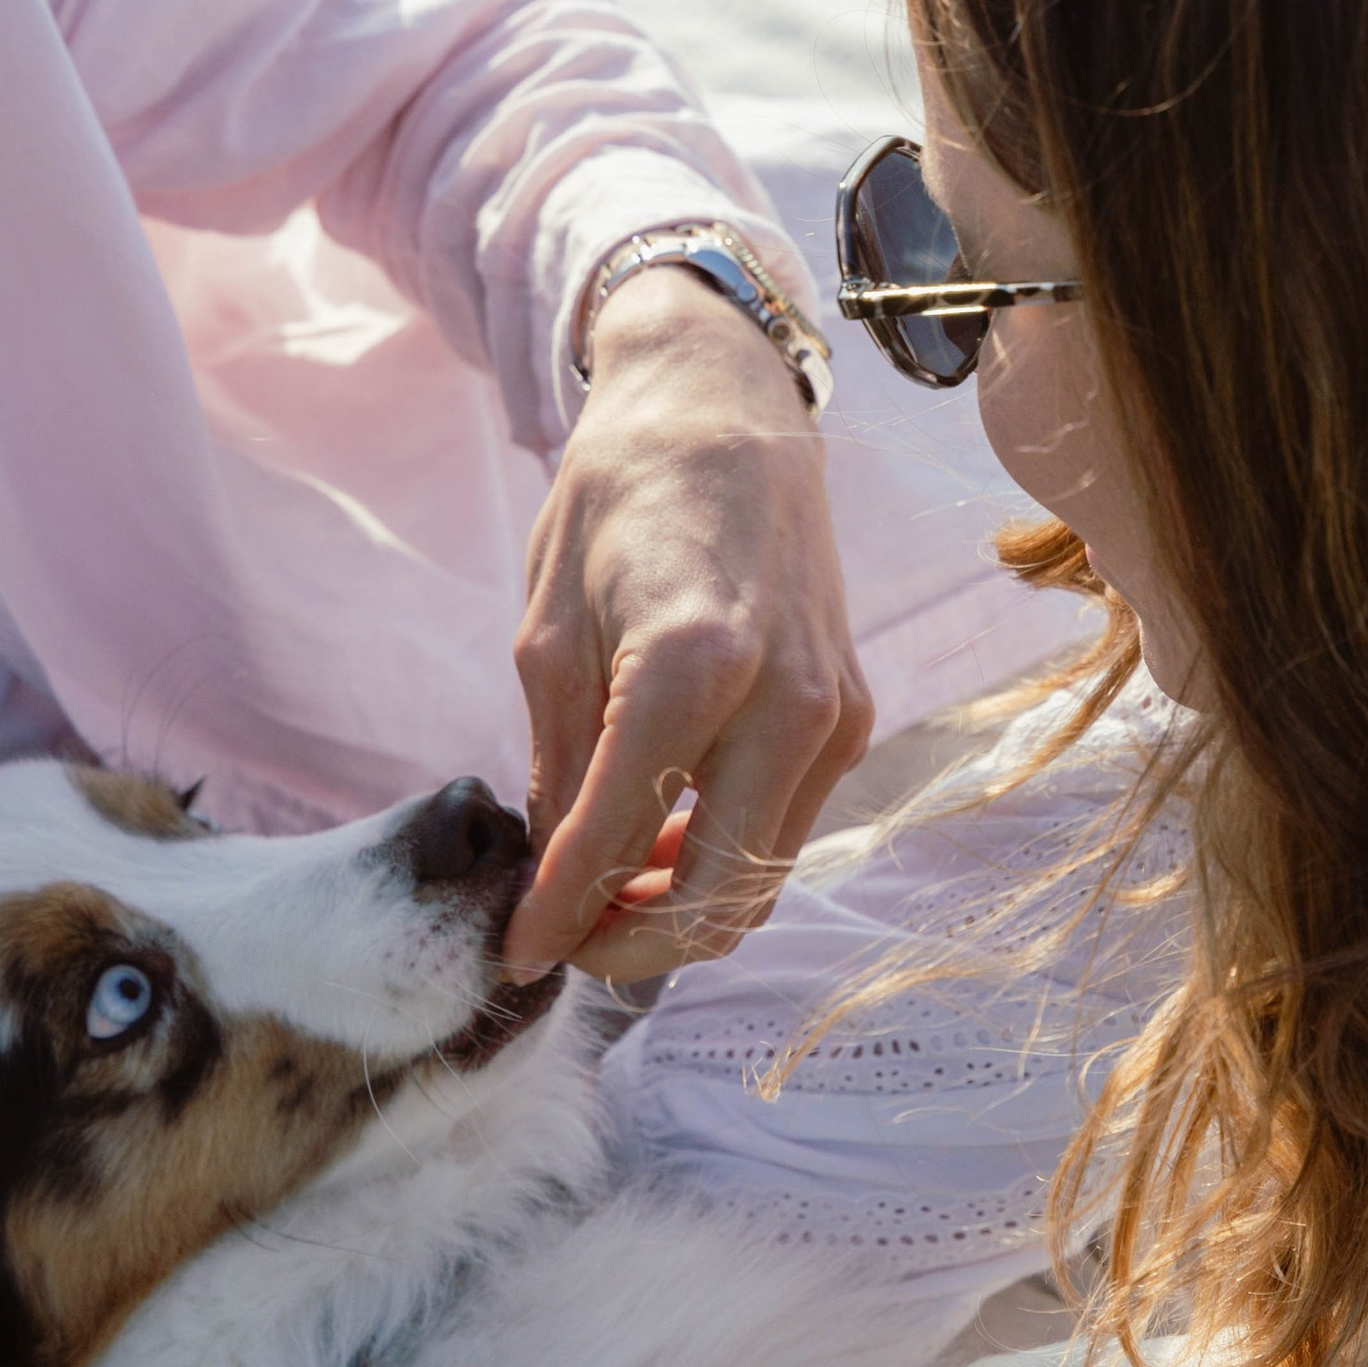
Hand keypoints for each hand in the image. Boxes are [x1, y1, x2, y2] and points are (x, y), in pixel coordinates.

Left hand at [506, 266, 871, 980]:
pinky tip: (660, 832)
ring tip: (603, 882)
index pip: (614, 844)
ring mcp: (833, 718)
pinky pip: (782, 831)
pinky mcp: (852, 718)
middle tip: (563, 936)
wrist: (724, 409)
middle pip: (715, 902)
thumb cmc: (619, 500)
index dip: (556, 919)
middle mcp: (785, 704)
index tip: (514, 956)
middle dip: (630, 945)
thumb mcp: (549, 635)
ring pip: (757, 882)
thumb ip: (558, 769)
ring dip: (677, 910)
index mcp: (693, 669)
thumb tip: (554, 884)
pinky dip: (719, 859)